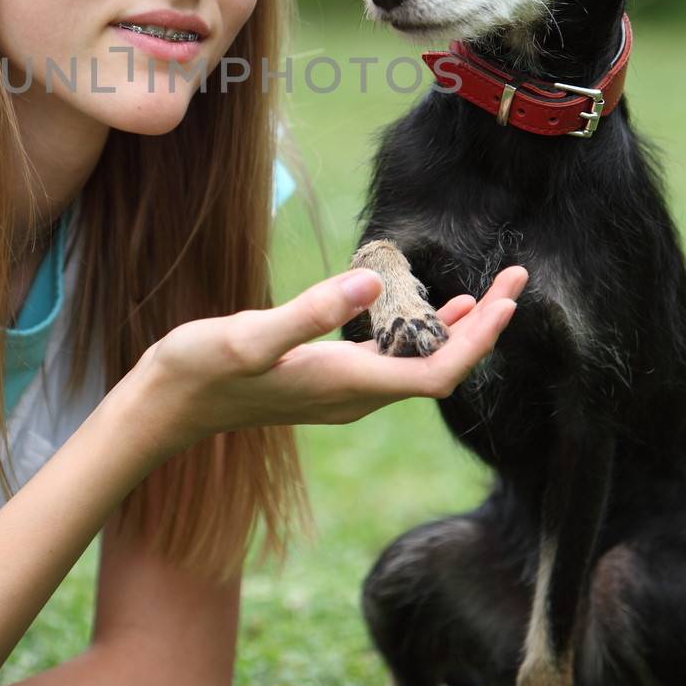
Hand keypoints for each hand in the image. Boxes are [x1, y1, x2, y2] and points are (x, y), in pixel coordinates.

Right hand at [143, 263, 526, 451]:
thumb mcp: (251, 335)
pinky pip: (394, 363)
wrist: (168, 406)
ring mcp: (343, 393)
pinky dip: (422, 334)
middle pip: (441, 369)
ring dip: (459, 332)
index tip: (509, 297)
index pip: (439, 371)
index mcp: (347, 384)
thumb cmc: (202, 369)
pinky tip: (426, 310)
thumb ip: (310, 312)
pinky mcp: (328, 381)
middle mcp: (355, 397)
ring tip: (490, 293)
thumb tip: (371, 282)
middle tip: (517, 279)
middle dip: (485, 327)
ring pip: (420, 367)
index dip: (481, 338)